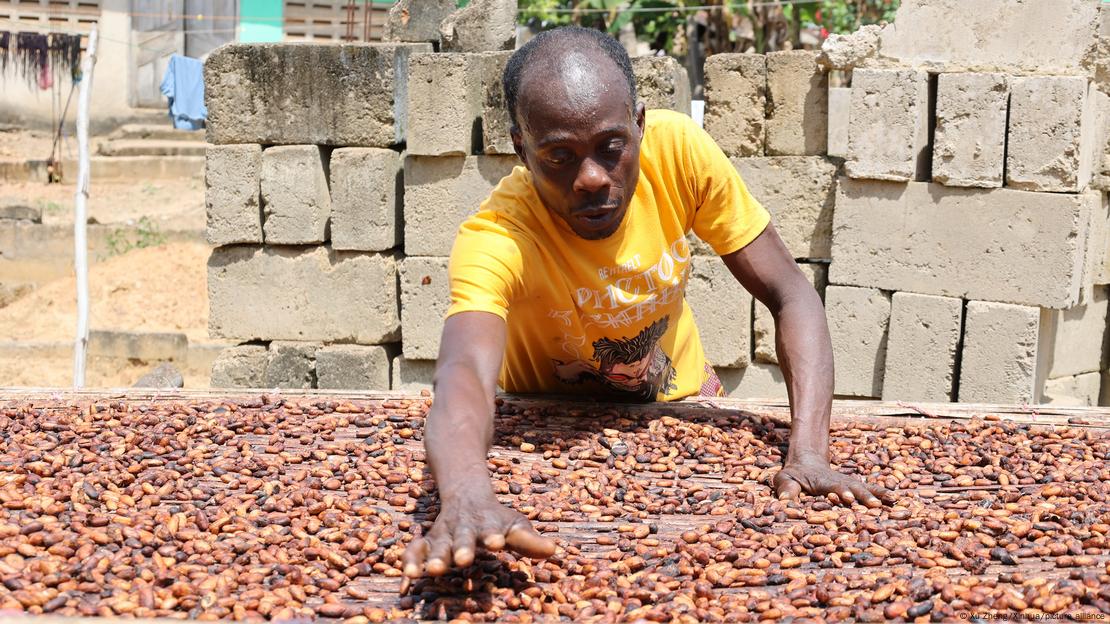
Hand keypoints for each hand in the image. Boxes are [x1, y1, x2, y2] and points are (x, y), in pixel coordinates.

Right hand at [401, 493, 555, 579]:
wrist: (465, 494)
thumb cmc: (495, 518)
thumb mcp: (513, 525)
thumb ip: (529, 540)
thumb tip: (554, 550)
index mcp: (486, 525)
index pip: (491, 531)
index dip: (493, 537)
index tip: (497, 543)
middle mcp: (463, 529)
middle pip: (462, 538)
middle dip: (462, 549)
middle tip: (463, 560)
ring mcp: (443, 535)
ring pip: (437, 545)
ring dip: (435, 557)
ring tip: (434, 570)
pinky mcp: (427, 542)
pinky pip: (414, 551)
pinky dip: (410, 562)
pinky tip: (408, 577)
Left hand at [773, 452, 889, 507]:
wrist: (807, 461)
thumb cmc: (794, 475)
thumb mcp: (785, 479)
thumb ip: (786, 489)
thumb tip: (784, 501)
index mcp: (822, 481)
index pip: (832, 486)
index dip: (840, 491)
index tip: (848, 497)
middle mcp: (839, 482)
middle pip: (853, 487)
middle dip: (863, 496)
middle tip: (874, 505)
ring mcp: (849, 483)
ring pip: (864, 488)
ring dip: (876, 495)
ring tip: (891, 501)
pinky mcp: (855, 487)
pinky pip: (870, 490)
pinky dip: (881, 494)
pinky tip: (895, 499)